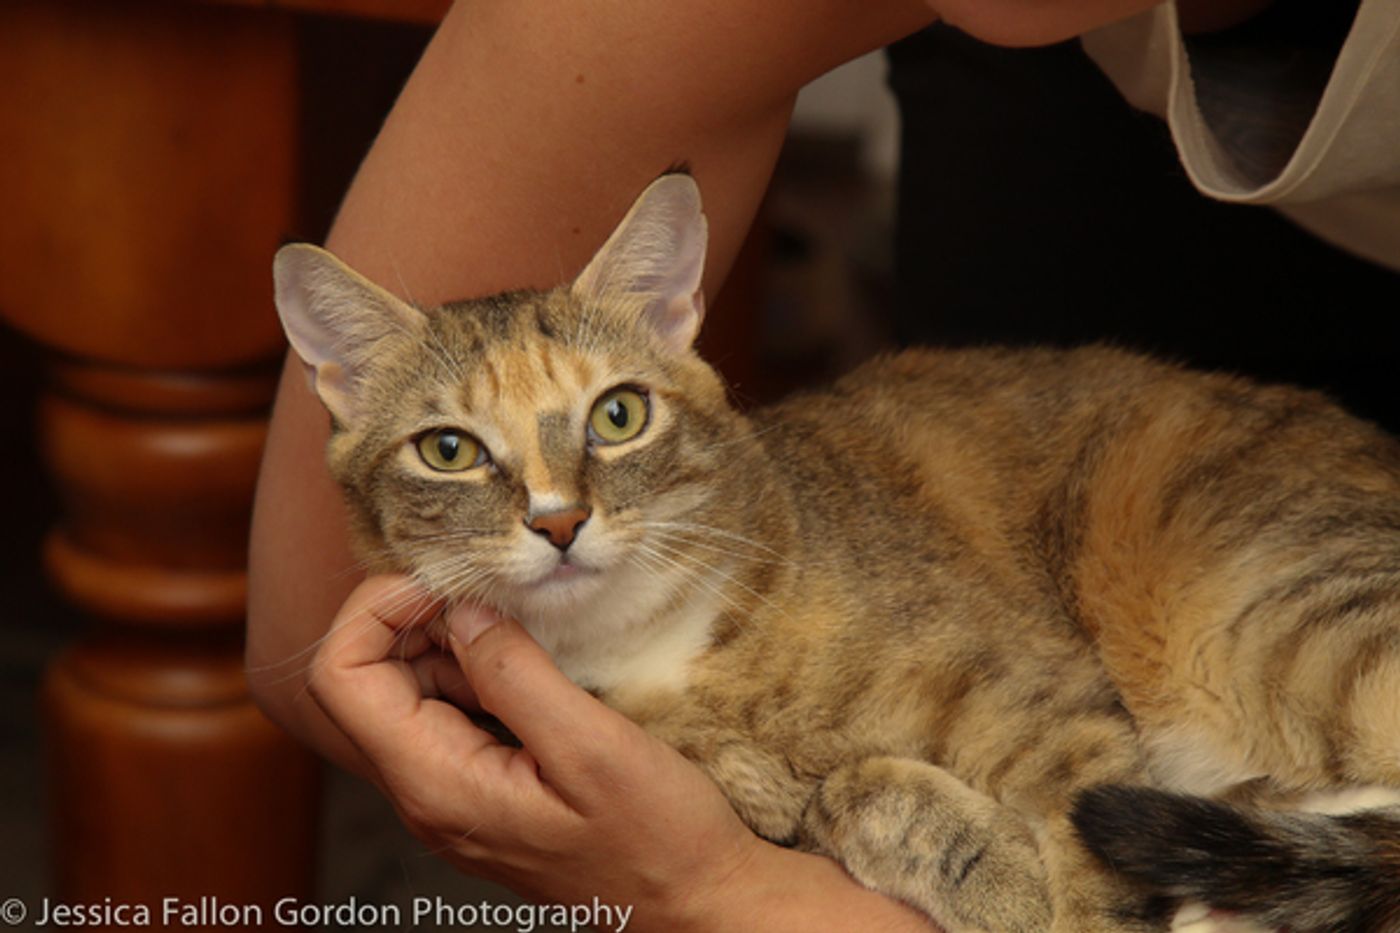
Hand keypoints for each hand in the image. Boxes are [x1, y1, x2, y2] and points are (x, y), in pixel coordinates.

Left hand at [306, 574, 763, 929]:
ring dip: (449, 640)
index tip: (450, 579)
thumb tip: (460, 609)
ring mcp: (451, 792)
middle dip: (413, 617)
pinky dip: (476, 668)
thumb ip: (514, 673)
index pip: (340, 677)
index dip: (377, 610)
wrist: (695, 904)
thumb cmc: (657, 839)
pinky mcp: (483, 786)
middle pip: (364, 679)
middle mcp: (426, 793)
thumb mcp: (592, 746)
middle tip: (489, 586)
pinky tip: (532, 655)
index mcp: (436, 785)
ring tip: (519, 616)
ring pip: (407, 692)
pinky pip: (450, 713)